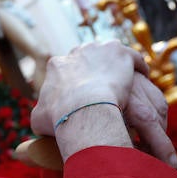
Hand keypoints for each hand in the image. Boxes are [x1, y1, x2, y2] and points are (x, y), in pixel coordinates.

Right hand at [30, 41, 176, 167]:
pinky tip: (142, 77)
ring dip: (116, 66)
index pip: (68, 68)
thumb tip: (34, 127)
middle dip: (96, 70)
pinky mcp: (120, 53)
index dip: (77, 80)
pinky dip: (137, 66)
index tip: (84, 93)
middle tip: (106, 88)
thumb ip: (39, 117)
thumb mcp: (39, 120)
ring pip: (110, 54)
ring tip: (127, 81)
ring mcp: (99, 50)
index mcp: (58, 66)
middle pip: (89, 58)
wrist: (84, 108)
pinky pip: (133, 57)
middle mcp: (76, 52)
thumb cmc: (61, 116)